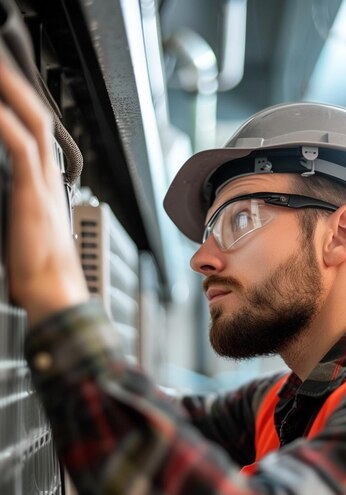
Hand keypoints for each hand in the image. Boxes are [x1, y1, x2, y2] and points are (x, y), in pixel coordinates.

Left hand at [0, 58, 88, 324]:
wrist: (56, 297)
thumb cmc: (43, 276)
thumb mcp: (28, 236)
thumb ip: (24, 212)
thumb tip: (12, 207)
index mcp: (48, 189)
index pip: (40, 138)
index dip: (25, 110)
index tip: (10, 92)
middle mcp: (50, 181)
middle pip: (41, 121)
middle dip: (20, 88)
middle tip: (3, 63)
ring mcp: (43, 186)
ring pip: (34, 124)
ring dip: (14, 92)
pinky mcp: (33, 194)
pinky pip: (21, 146)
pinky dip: (6, 120)